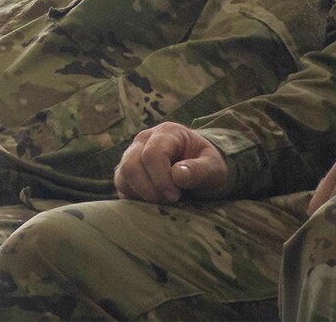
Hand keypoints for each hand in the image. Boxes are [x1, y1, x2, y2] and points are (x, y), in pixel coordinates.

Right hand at [114, 122, 230, 202]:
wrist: (201, 169)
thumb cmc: (207, 165)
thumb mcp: (214, 167)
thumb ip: (199, 170)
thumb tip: (177, 175)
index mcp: (166, 133)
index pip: (152, 154)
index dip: (162, 179)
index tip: (176, 195)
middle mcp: (144, 140)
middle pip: (131, 165)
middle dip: (150, 190)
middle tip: (170, 200)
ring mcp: (132, 155)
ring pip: (122, 176)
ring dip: (141, 195)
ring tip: (162, 201)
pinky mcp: (127, 172)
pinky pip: (121, 186)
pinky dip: (134, 198)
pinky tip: (153, 201)